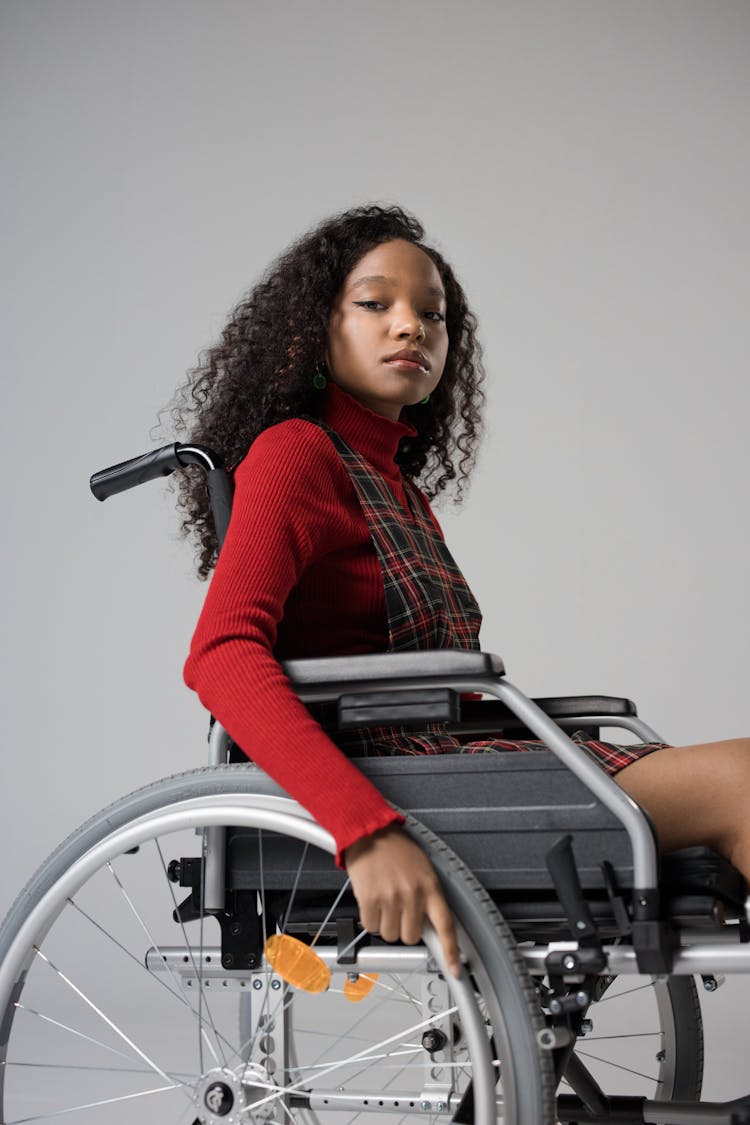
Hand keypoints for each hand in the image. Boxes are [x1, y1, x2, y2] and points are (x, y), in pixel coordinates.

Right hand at [343, 824, 460, 978]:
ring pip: (390, 934)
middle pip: (411, 937)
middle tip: (399, 909)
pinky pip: (371, 926)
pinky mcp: (370, 899)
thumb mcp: (422, 868)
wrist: (368, 832)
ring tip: (384, 900)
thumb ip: (428, 895)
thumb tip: (430, 925)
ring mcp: (391, 897)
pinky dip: (370, 918)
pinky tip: (372, 899)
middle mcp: (412, 894)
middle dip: (404, 927)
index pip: (446, 925)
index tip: (455, 969)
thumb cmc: (395, 849)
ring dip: (386, 923)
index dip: (451, 951)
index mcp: (430, 886)